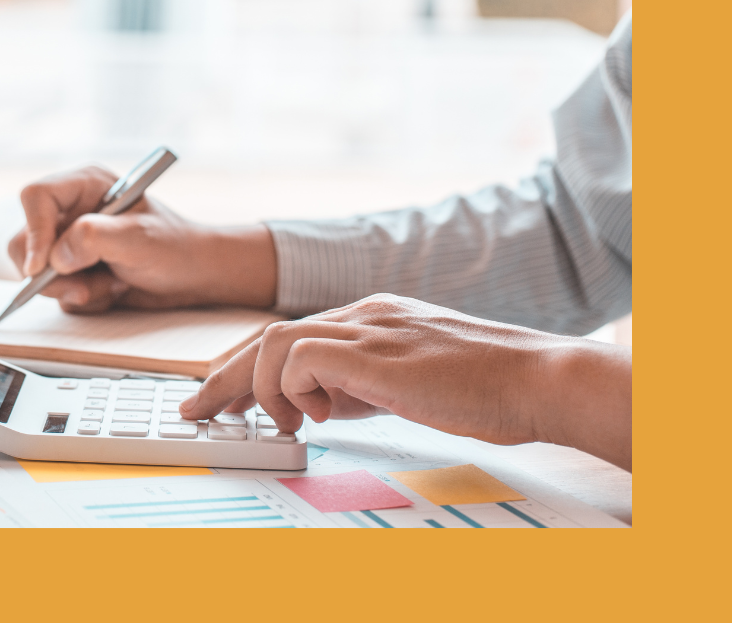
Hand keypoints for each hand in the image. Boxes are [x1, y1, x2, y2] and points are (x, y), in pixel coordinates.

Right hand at [5, 165, 276, 312]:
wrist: (194, 277)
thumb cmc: (176, 248)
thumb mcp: (139, 239)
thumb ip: (95, 239)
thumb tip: (55, 256)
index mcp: (84, 185)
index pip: (36, 197)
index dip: (33, 230)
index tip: (41, 266)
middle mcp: (70, 210)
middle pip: (24, 239)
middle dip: (51, 273)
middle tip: (83, 289)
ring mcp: (68, 241)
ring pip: (35, 272)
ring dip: (72, 288)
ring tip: (112, 284)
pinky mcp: (72, 269)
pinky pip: (55, 292)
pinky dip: (82, 299)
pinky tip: (112, 289)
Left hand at [179, 293, 632, 469]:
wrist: (540, 377)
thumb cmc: (489, 388)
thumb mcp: (409, 384)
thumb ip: (362, 385)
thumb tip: (320, 404)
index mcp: (370, 317)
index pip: (287, 334)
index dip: (244, 366)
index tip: (219, 397)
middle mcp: (361, 313)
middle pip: (264, 334)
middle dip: (222, 376)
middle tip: (196, 410)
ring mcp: (366, 327)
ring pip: (271, 342)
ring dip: (258, 389)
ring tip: (277, 425)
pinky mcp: (372, 349)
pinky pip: (297, 359)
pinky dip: (291, 390)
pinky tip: (314, 417)